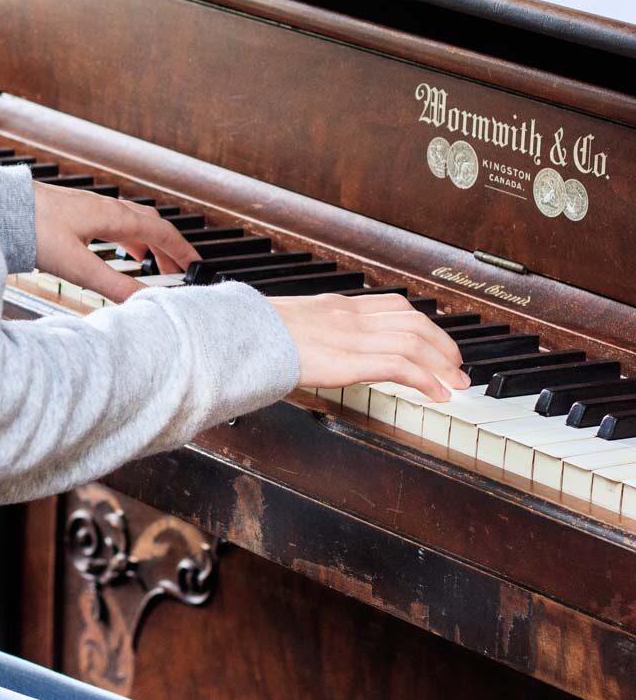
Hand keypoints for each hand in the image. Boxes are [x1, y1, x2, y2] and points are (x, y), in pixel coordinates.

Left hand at [32, 184, 201, 303]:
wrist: (0, 208)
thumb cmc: (32, 227)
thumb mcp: (76, 265)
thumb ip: (111, 284)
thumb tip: (142, 300)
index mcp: (112, 216)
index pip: (160, 230)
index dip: (181, 249)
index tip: (196, 264)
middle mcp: (104, 207)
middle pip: (149, 223)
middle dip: (167, 246)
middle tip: (178, 269)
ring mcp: (88, 208)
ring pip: (130, 222)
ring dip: (146, 242)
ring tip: (151, 263)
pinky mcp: (72, 213)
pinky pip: (111, 223)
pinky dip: (125, 238)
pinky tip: (115, 251)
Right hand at [266, 290, 469, 400]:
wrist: (241, 335)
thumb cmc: (254, 335)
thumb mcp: (288, 325)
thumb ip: (309, 332)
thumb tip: (309, 348)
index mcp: (337, 307)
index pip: (393, 306)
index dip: (423, 324)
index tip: (436, 342)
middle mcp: (350, 316)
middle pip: (413, 321)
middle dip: (443, 344)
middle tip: (457, 366)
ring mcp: (351, 336)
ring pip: (414, 341)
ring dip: (443, 364)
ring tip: (456, 383)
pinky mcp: (350, 359)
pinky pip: (401, 365)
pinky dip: (426, 379)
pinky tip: (437, 394)